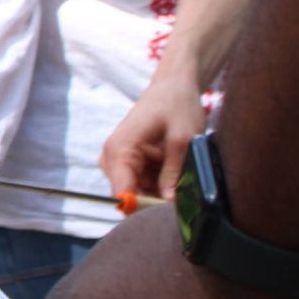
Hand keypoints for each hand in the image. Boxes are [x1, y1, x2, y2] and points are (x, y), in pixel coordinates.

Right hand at [100, 74, 204, 200]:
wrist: (173, 86)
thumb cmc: (177, 106)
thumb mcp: (183, 140)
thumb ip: (173, 174)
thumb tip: (168, 204)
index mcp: (119, 150)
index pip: (121, 193)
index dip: (144, 208)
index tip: (169, 213)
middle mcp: (113, 157)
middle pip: (130, 195)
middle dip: (157, 200)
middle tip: (185, 194)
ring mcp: (120, 160)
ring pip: (140, 191)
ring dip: (162, 190)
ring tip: (182, 174)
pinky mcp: (131, 161)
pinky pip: (145, 183)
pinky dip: (163, 182)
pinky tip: (176, 169)